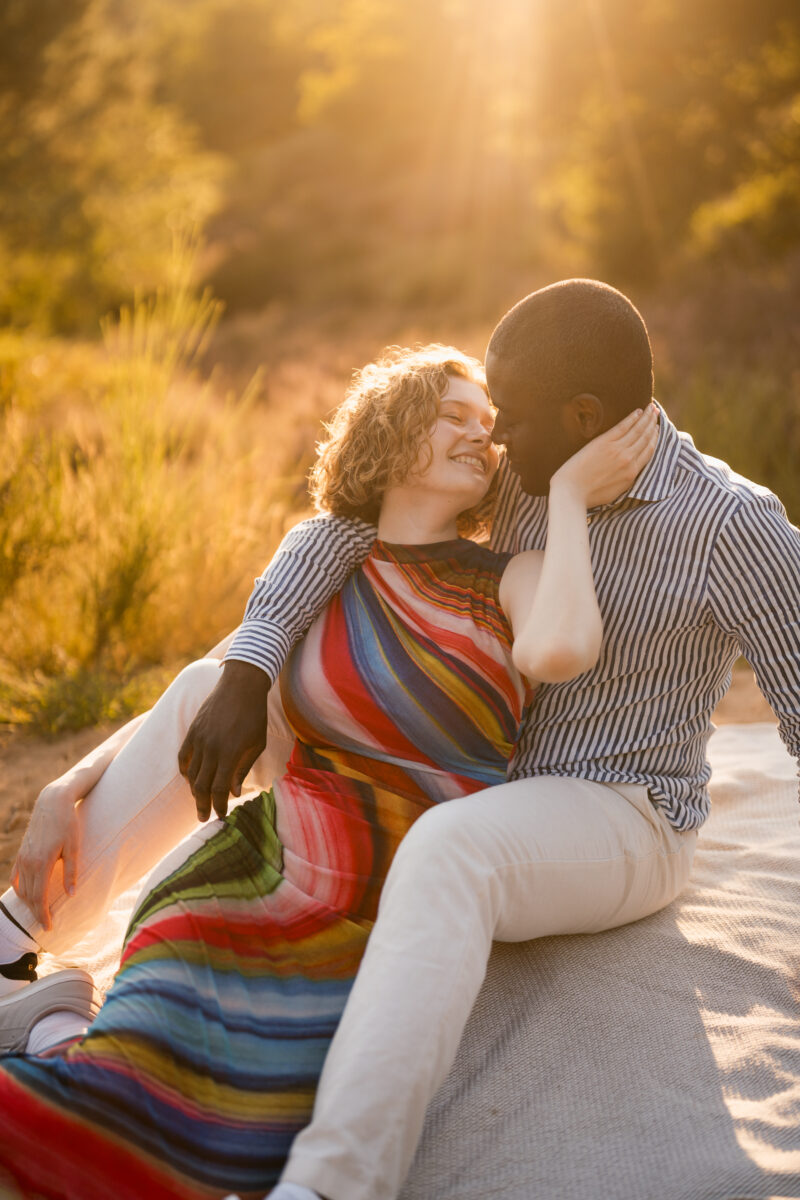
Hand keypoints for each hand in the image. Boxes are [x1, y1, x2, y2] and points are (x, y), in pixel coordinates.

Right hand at [11, 785, 80, 930]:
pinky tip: (27, 894)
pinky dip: (20, 889)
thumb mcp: (74, 847)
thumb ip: (72, 872)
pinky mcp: (21, 852)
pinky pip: (16, 877)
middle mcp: (28, 862)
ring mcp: (22, 857)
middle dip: (36, 912)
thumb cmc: (68, 823)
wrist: (53, 802)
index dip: (43, 915)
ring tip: (39, 911)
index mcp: (42, 863)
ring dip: (29, 902)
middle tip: (46, 923)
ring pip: (22, 888)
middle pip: (29, 896)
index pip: (39, 898)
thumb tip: (71, 895)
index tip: (48, 927)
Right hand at [178, 659, 270, 820]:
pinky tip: (189, 779)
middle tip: (204, 818)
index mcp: (230, 753)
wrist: (241, 685)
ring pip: (191, 773)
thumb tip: (234, 792)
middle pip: (201, 785)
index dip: (219, 805)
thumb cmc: (255, 716)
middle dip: (202, 805)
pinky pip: (183, 756)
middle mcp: (211, 748)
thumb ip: (243, 768)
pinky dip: (184, 770)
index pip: (219, 788)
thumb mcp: (257, 744)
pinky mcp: (192, 730)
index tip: (221, 815)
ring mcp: (199, 738)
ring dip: (194, 790)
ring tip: (200, 800)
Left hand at [550, 403, 658, 508]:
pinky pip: (623, 427)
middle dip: (653, 424)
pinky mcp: (604, 443)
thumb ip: (626, 479)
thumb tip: (630, 471)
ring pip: (638, 430)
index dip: (654, 439)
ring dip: (646, 418)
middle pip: (645, 438)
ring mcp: (617, 450)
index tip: (657, 430)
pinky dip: (632, 418)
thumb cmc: (589, 495)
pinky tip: (637, 412)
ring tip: (652, 408)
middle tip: (657, 413)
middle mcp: (629, 460)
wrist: (571, 492)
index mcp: (632, 474)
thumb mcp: (615, 492)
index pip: (648, 452)